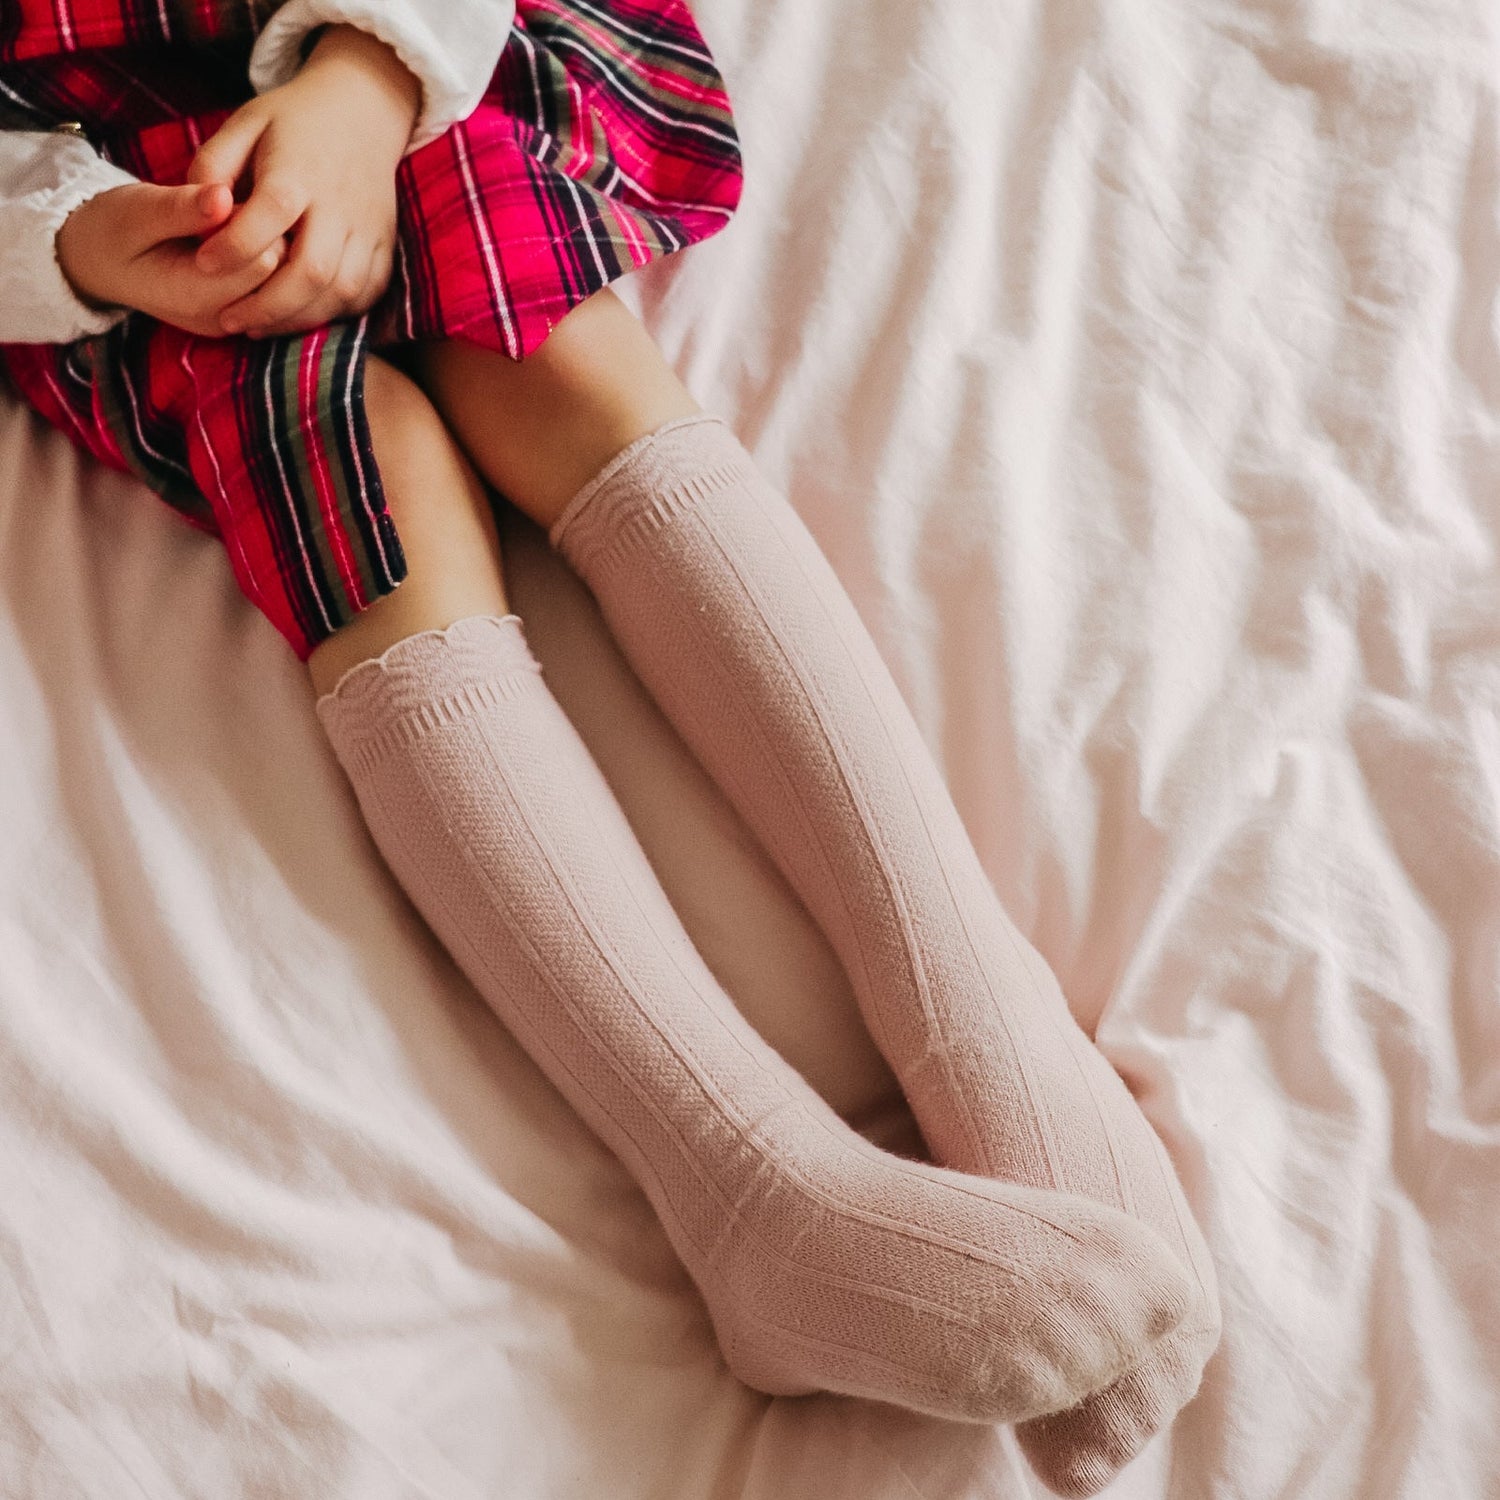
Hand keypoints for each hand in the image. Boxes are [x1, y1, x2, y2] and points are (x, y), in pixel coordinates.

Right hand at [55, 180, 288, 338]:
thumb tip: (223, 195)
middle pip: (281, 275)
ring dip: (271, 246)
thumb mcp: (136, 211)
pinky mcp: (242, 314)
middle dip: (269, 235)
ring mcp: (235, 322)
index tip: (228, 197)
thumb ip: (180, 208)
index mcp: (197, 298)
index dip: (255, 221)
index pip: (263, 261)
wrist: (99, 261)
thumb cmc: (113, 229)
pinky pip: (276, 289)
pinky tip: (245, 237)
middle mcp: (224, 320)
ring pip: (284, 283)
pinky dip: (268, 260)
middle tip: (238, 205)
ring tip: (238, 221)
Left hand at [189, 25, 420, 337]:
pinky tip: (298, 316)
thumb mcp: (243, 124)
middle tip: (228, 320)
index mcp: (300, 170)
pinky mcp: (385, 248)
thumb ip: (213, 166)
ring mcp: (369, 230)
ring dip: (298, 318)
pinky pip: (364, 296)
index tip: (202, 262)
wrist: (364, 113)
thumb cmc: (292, 122)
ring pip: (341, 291)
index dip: (235, 246)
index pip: (270, 214)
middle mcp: (340, 204)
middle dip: (268, 305)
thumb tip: (197, 216)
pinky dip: (332, 315)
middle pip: (312, 269)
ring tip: (258, 326)